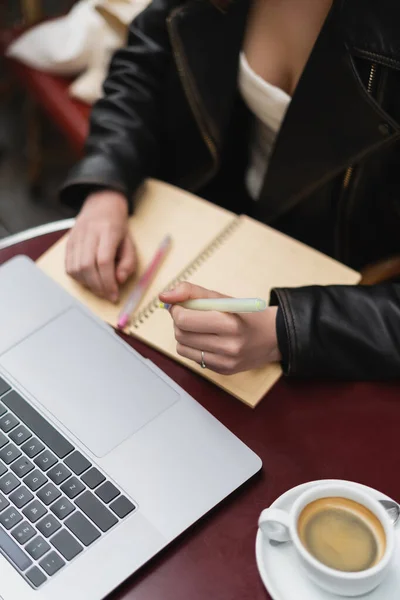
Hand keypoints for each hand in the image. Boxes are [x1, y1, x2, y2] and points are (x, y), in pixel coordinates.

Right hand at [66, 190, 136, 301]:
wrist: (102, 204)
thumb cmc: (118, 226)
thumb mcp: (130, 243)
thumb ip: (128, 263)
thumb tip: (119, 280)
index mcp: (107, 231)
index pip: (104, 261)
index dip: (108, 282)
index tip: (114, 295)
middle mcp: (88, 233)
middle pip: (87, 266)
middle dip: (97, 286)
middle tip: (107, 295)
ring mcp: (75, 237)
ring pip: (75, 268)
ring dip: (88, 284)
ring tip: (99, 287)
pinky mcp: (68, 243)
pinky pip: (68, 266)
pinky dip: (78, 278)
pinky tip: (89, 280)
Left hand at [159, 282, 280, 374]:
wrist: (271, 337)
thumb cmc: (243, 314)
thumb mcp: (220, 297)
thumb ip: (190, 292)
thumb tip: (163, 297)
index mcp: (229, 322)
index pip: (184, 320)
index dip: (176, 310)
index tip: (181, 305)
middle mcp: (228, 345)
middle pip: (181, 333)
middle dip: (179, 322)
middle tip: (189, 315)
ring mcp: (225, 361)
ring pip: (182, 347)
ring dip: (183, 335)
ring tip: (199, 328)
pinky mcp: (222, 371)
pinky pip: (192, 358)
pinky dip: (193, 347)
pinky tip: (207, 340)